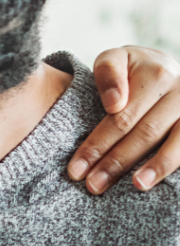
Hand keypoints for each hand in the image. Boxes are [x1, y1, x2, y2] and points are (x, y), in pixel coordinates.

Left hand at [68, 45, 179, 193]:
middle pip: (144, 132)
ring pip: (175, 140)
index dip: (97, 145)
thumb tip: (115, 104)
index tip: (76, 170)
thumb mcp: (114, 59)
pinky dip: (174, 163)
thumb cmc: (131, 71)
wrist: (166, 68)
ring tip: (136, 186)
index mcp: (154, 73)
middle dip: (115, 162)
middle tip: (93, 186)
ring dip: (156, 166)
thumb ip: (107, 73)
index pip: (120, 117)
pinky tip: (159, 180)